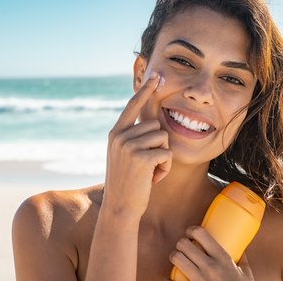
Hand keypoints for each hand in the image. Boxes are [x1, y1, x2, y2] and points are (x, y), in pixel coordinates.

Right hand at [102, 72, 172, 218]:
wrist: (120, 207)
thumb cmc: (127, 183)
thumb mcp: (124, 156)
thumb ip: (133, 138)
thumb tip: (153, 122)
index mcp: (115, 133)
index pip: (132, 106)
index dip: (145, 91)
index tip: (156, 76)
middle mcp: (120, 136)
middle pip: (156, 126)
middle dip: (159, 146)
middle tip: (147, 166)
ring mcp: (129, 146)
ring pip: (163, 138)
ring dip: (163, 157)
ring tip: (149, 172)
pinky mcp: (141, 157)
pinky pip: (167, 153)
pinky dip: (165, 168)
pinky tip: (152, 179)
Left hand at [170, 226, 254, 280]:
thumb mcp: (245, 274)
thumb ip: (242, 259)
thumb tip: (240, 245)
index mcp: (223, 259)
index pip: (201, 234)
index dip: (192, 230)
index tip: (190, 233)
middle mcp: (210, 268)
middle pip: (184, 244)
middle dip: (181, 244)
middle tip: (184, 247)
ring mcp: (199, 280)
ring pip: (176, 258)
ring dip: (175, 257)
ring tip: (178, 259)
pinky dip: (166, 279)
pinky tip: (166, 278)